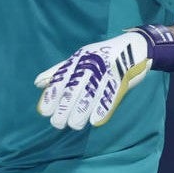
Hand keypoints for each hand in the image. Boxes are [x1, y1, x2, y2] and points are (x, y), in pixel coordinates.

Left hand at [33, 25, 173, 129]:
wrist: (136, 47)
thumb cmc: (102, 56)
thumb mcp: (79, 59)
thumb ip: (58, 72)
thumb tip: (37, 83)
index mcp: (78, 59)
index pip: (61, 79)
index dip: (51, 96)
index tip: (44, 111)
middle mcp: (90, 64)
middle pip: (74, 89)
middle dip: (64, 108)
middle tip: (58, 123)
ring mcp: (107, 71)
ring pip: (91, 95)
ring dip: (81, 112)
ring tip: (74, 125)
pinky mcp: (122, 79)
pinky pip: (111, 96)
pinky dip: (103, 109)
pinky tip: (95, 121)